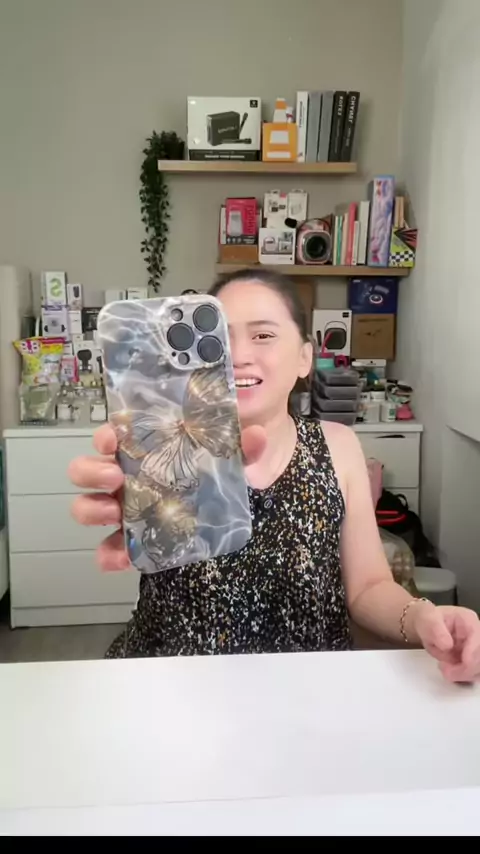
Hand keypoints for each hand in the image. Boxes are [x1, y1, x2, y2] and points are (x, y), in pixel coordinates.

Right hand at [68, 422, 265, 571]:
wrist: (225, 515)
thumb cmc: (214, 476)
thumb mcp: (231, 459)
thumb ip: (243, 447)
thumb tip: (256, 435)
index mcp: (142, 450)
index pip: (111, 435)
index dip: (106, 436)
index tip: (114, 439)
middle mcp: (124, 476)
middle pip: (86, 469)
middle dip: (91, 471)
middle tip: (114, 477)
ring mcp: (122, 509)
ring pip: (87, 506)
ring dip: (91, 509)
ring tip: (113, 514)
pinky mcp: (130, 540)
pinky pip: (108, 549)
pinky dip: (109, 554)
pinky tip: (123, 558)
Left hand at [411, 602, 479, 681]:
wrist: (427, 627)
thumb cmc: (428, 620)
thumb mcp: (427, 620)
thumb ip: (436, 630)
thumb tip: (447, 644)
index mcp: (468, 620)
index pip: (478, 637)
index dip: (473, 652)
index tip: (464, 663)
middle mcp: (476, 634)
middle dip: (467, 668)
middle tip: (447, 672)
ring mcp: (475, 647)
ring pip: (479, 667)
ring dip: (465, 674)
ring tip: (446, 671)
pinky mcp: (472, 660)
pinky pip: (474, 672)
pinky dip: (464, 676)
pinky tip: (451, 673)